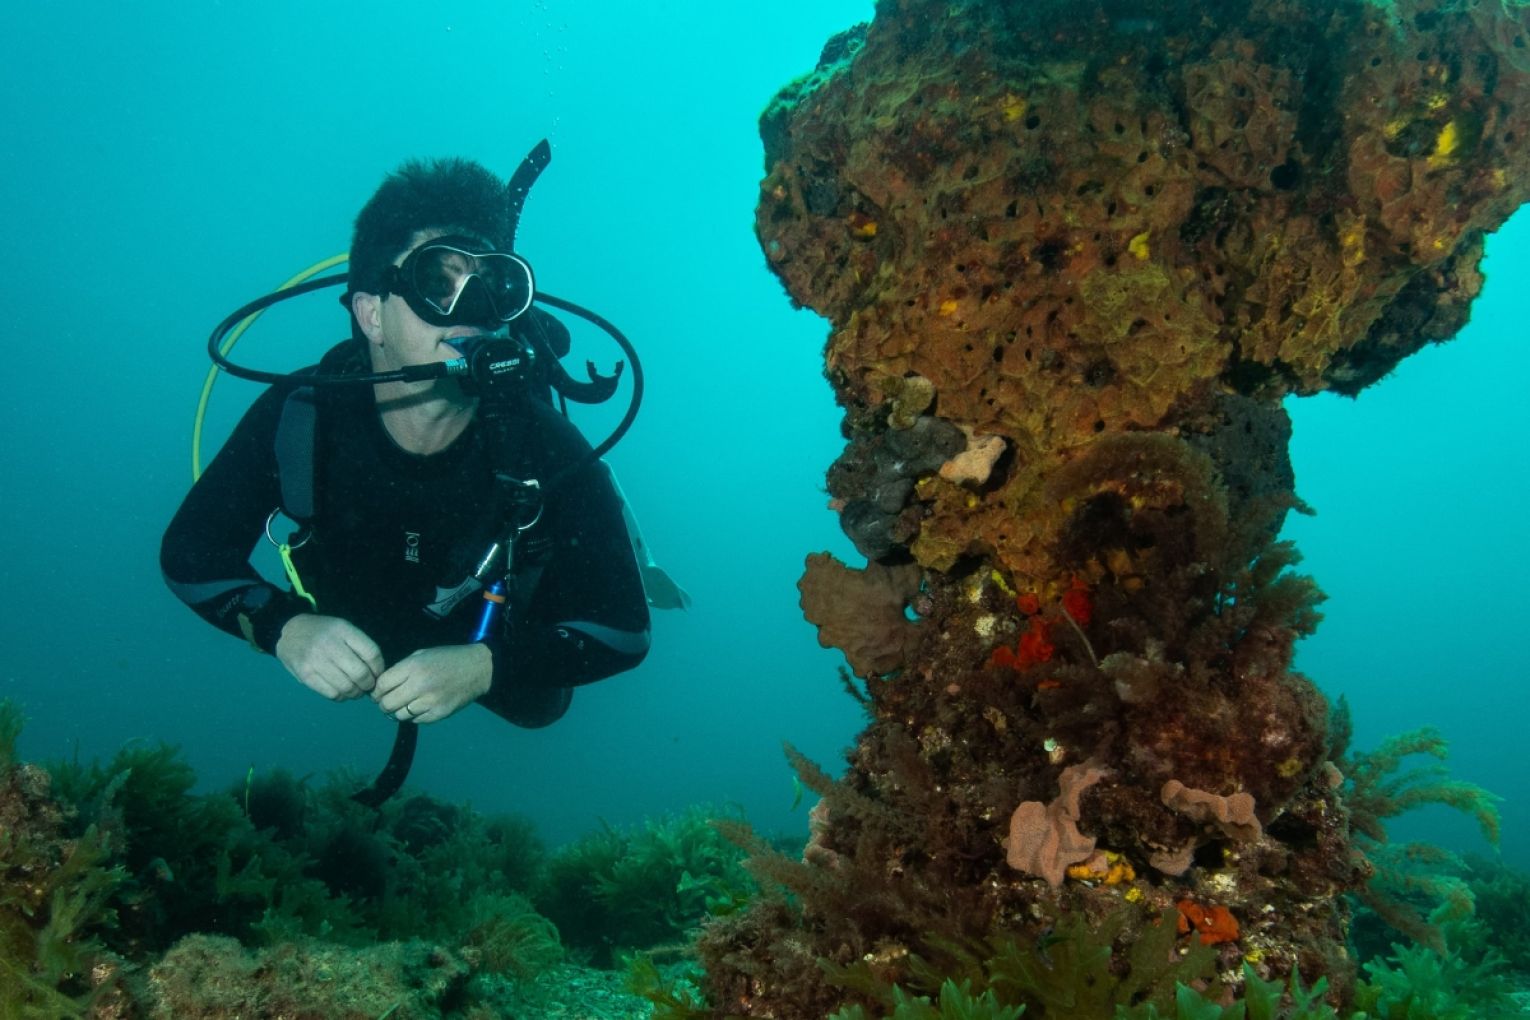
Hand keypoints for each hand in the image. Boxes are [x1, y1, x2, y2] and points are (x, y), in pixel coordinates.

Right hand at [275, 615, 383, 700]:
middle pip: (360, 673)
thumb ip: (360, 647)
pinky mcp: (306, 675)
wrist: (289, 632)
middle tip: (367, 686)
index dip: (379, 668)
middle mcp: (329, 644)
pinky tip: (341, 692)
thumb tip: (377, 674)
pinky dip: (341, 697)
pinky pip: (332, 693)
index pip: (371, 653)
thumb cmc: (323, 633)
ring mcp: (316, 660)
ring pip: (347, 687)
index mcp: (342, 629)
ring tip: (355, 691)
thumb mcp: (343, 629)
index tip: (377, 674)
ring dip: (356, 693)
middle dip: (368, 684)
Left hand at [371, 644, 491, 724]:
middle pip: (387, 703)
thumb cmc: (447, 658)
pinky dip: (413, 716)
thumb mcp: (421, 655)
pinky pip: (416, 721)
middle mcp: (419, 685)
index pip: (382, 685)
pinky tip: (418, 707)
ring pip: (399, 715)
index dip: (376, 691)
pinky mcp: (439, 713)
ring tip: (402, 705)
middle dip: (383, 703)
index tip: (378, 692)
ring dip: (396, 712)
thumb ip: (401, 669)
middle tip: (387, 701)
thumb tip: (382, 687)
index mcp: (413, 667)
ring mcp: (430, 702)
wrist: (478, 668)